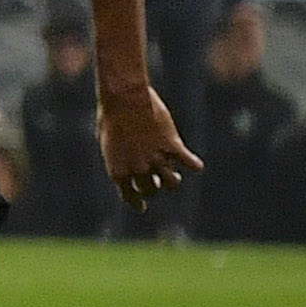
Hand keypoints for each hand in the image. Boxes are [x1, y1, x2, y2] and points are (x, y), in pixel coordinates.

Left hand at [98, 82, 199, 209]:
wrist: (124, 100)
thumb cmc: (112, 116)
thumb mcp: (109, 141)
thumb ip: (121, 156)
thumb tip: (129, 164)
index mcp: (118, 170)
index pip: (130, 196)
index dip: (137, 203)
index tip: (142, 207)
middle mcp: (138, 169)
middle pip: (152, 189)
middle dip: (155, 188)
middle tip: (157, 182)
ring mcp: (156, 159)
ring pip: (172, 182)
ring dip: (173, 181)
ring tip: (176, 176)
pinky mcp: (172, 146)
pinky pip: (189, 162)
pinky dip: (194, 165)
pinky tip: (196, 165)